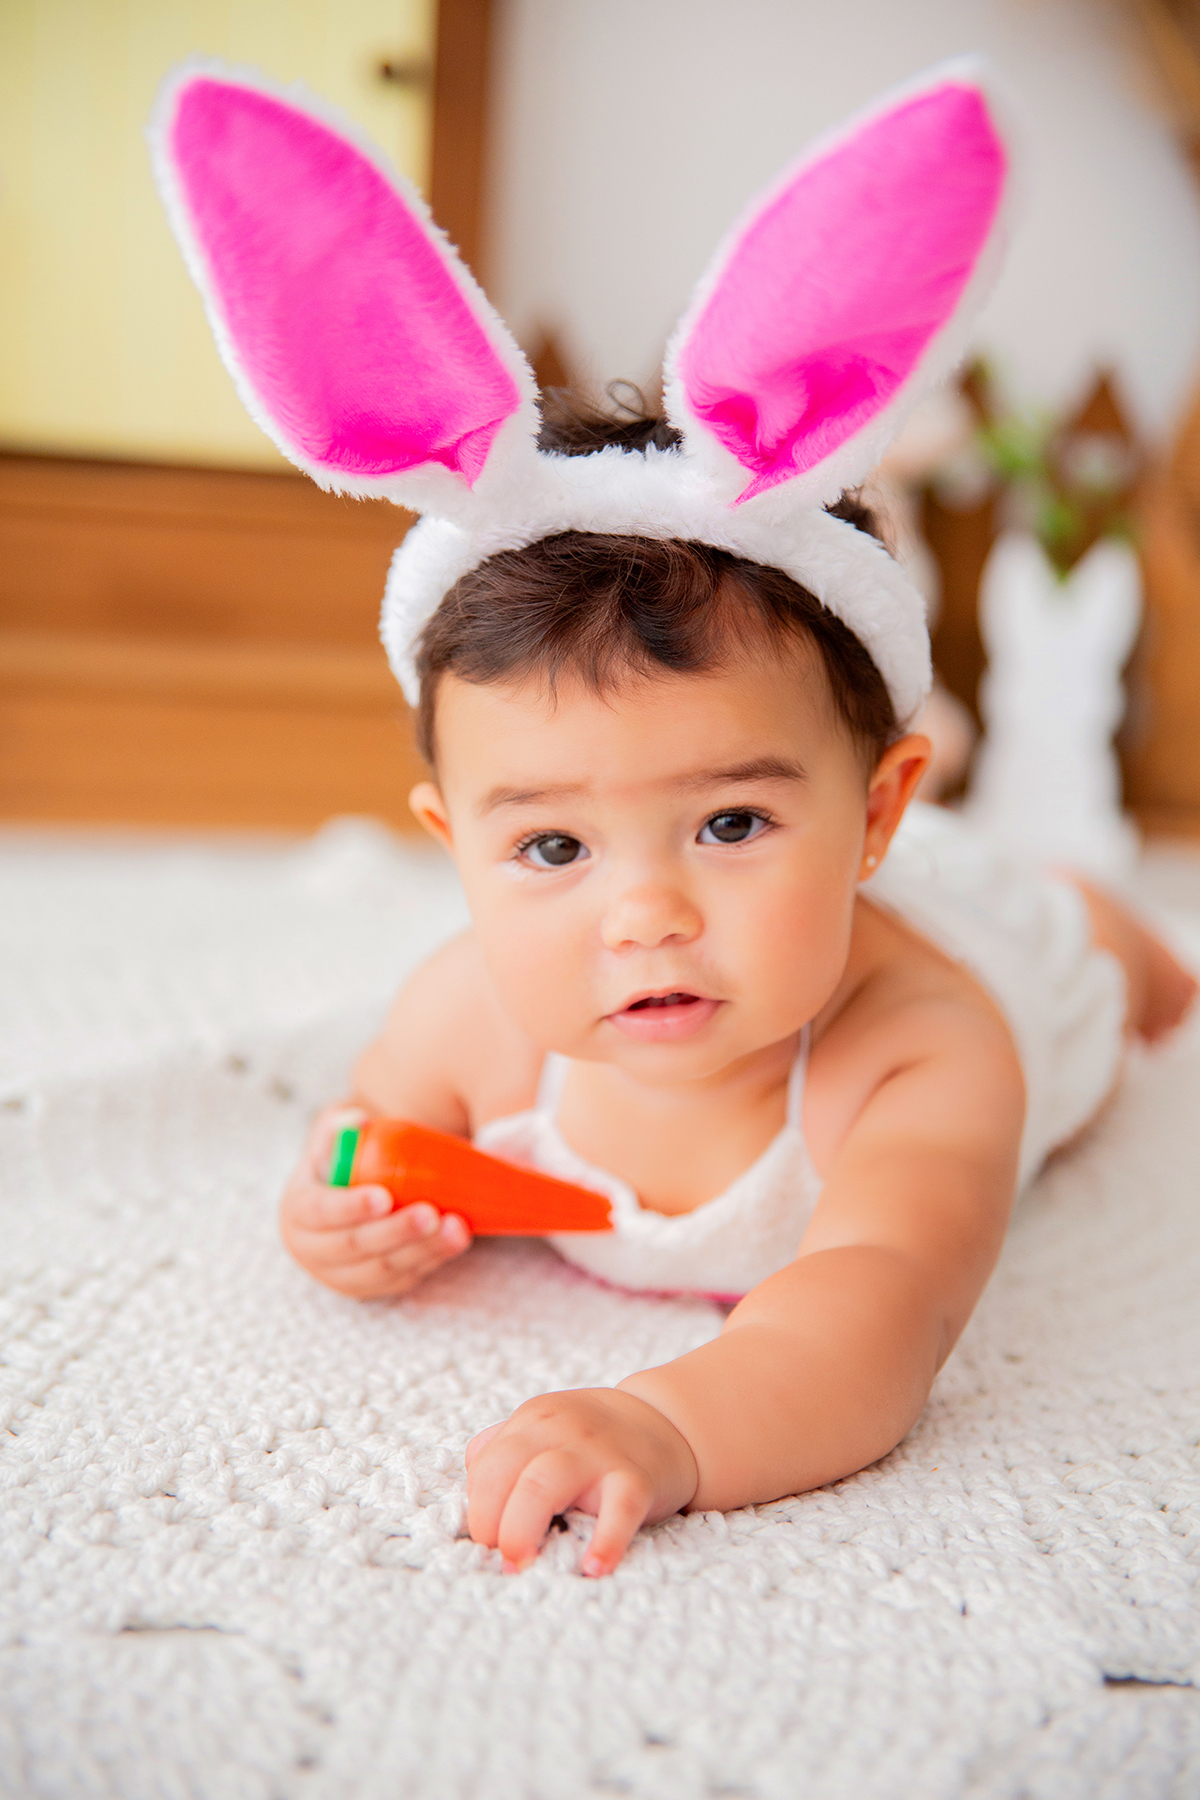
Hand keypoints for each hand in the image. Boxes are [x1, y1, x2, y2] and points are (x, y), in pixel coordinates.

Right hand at [279, 1105, 471, 1297]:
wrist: (345, 1203)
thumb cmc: (339, 1166)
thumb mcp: (330, 1142)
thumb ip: (337, 1128)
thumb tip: (356, 1118)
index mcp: (298, 1212)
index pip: (320, 1212)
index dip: (351, 1207)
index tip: (384, 1197)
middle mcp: (314, 1250)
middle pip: (356, 1246)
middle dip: (396, 1231)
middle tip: (430, 1213)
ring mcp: (343, 1275)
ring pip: (384, 1268)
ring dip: (422, 1249)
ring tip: (455, 1228)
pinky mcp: (373, 1287)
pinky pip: (403, 1278)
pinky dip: (431, 1260)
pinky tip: (455, 1240)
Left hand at [465, 1388, 697, 1575]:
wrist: (667, 1423)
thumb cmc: (593, 1439)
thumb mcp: (545, 1428)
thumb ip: (505, 1451)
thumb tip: (470, 1496)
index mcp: (533, 1420)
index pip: (486, 1465)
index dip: (477, 1509)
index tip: (483, 1545)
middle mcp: (560, 1430)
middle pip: (505, 1472)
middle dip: (490, 1522)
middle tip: (499, 1560)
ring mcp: (599, 1453)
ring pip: (544, 1484)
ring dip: (521, 1530)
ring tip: (522, 1567)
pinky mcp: (637, 1479)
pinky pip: (619, 1508)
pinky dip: (605, 1540)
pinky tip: (593, 1568)